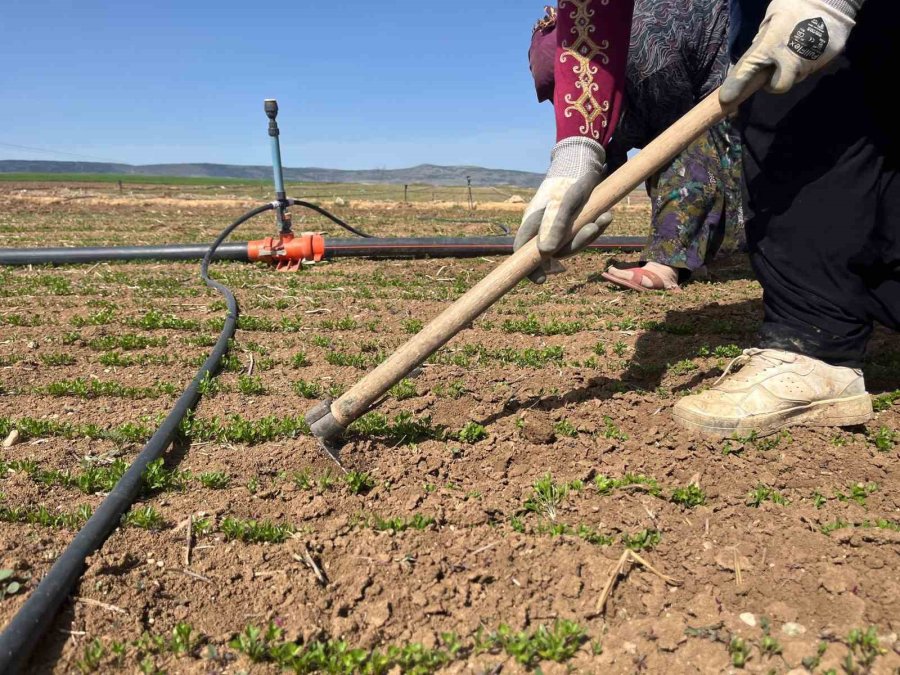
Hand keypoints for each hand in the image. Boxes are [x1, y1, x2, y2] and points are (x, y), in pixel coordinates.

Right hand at [515, 137, 609, 282]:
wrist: (583, 161)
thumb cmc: (568, 180)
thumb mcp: (564, 202)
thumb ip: (556, 226)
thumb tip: (547, 253)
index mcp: (532, 222)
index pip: (524, 251)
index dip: (530, 268)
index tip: (541, 281)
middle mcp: (544, 227)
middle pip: (554, 251)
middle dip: (576, 244)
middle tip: (593, 228)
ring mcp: (559, 226)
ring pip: (572, 243)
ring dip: (589, 234)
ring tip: (604, 217)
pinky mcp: (574, 222)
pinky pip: (583, 233)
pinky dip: (596, 227)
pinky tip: (607, 215)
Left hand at [720, 0, 861, 105]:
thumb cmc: (796, 3)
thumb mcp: (772, 19)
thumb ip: (762, 42)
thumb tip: (754, 56)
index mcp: (772, 43)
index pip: (749, 68)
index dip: (736, 84)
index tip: (726, 98)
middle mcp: (791, 56)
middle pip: (779, 86)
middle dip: (774, 83)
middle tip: (774, 71)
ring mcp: (811, 59)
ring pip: (797, 76)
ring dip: (793, 69)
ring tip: (795, 49)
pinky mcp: (828, 58)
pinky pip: (813, 66)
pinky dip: (809, 60)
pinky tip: (810, 45)